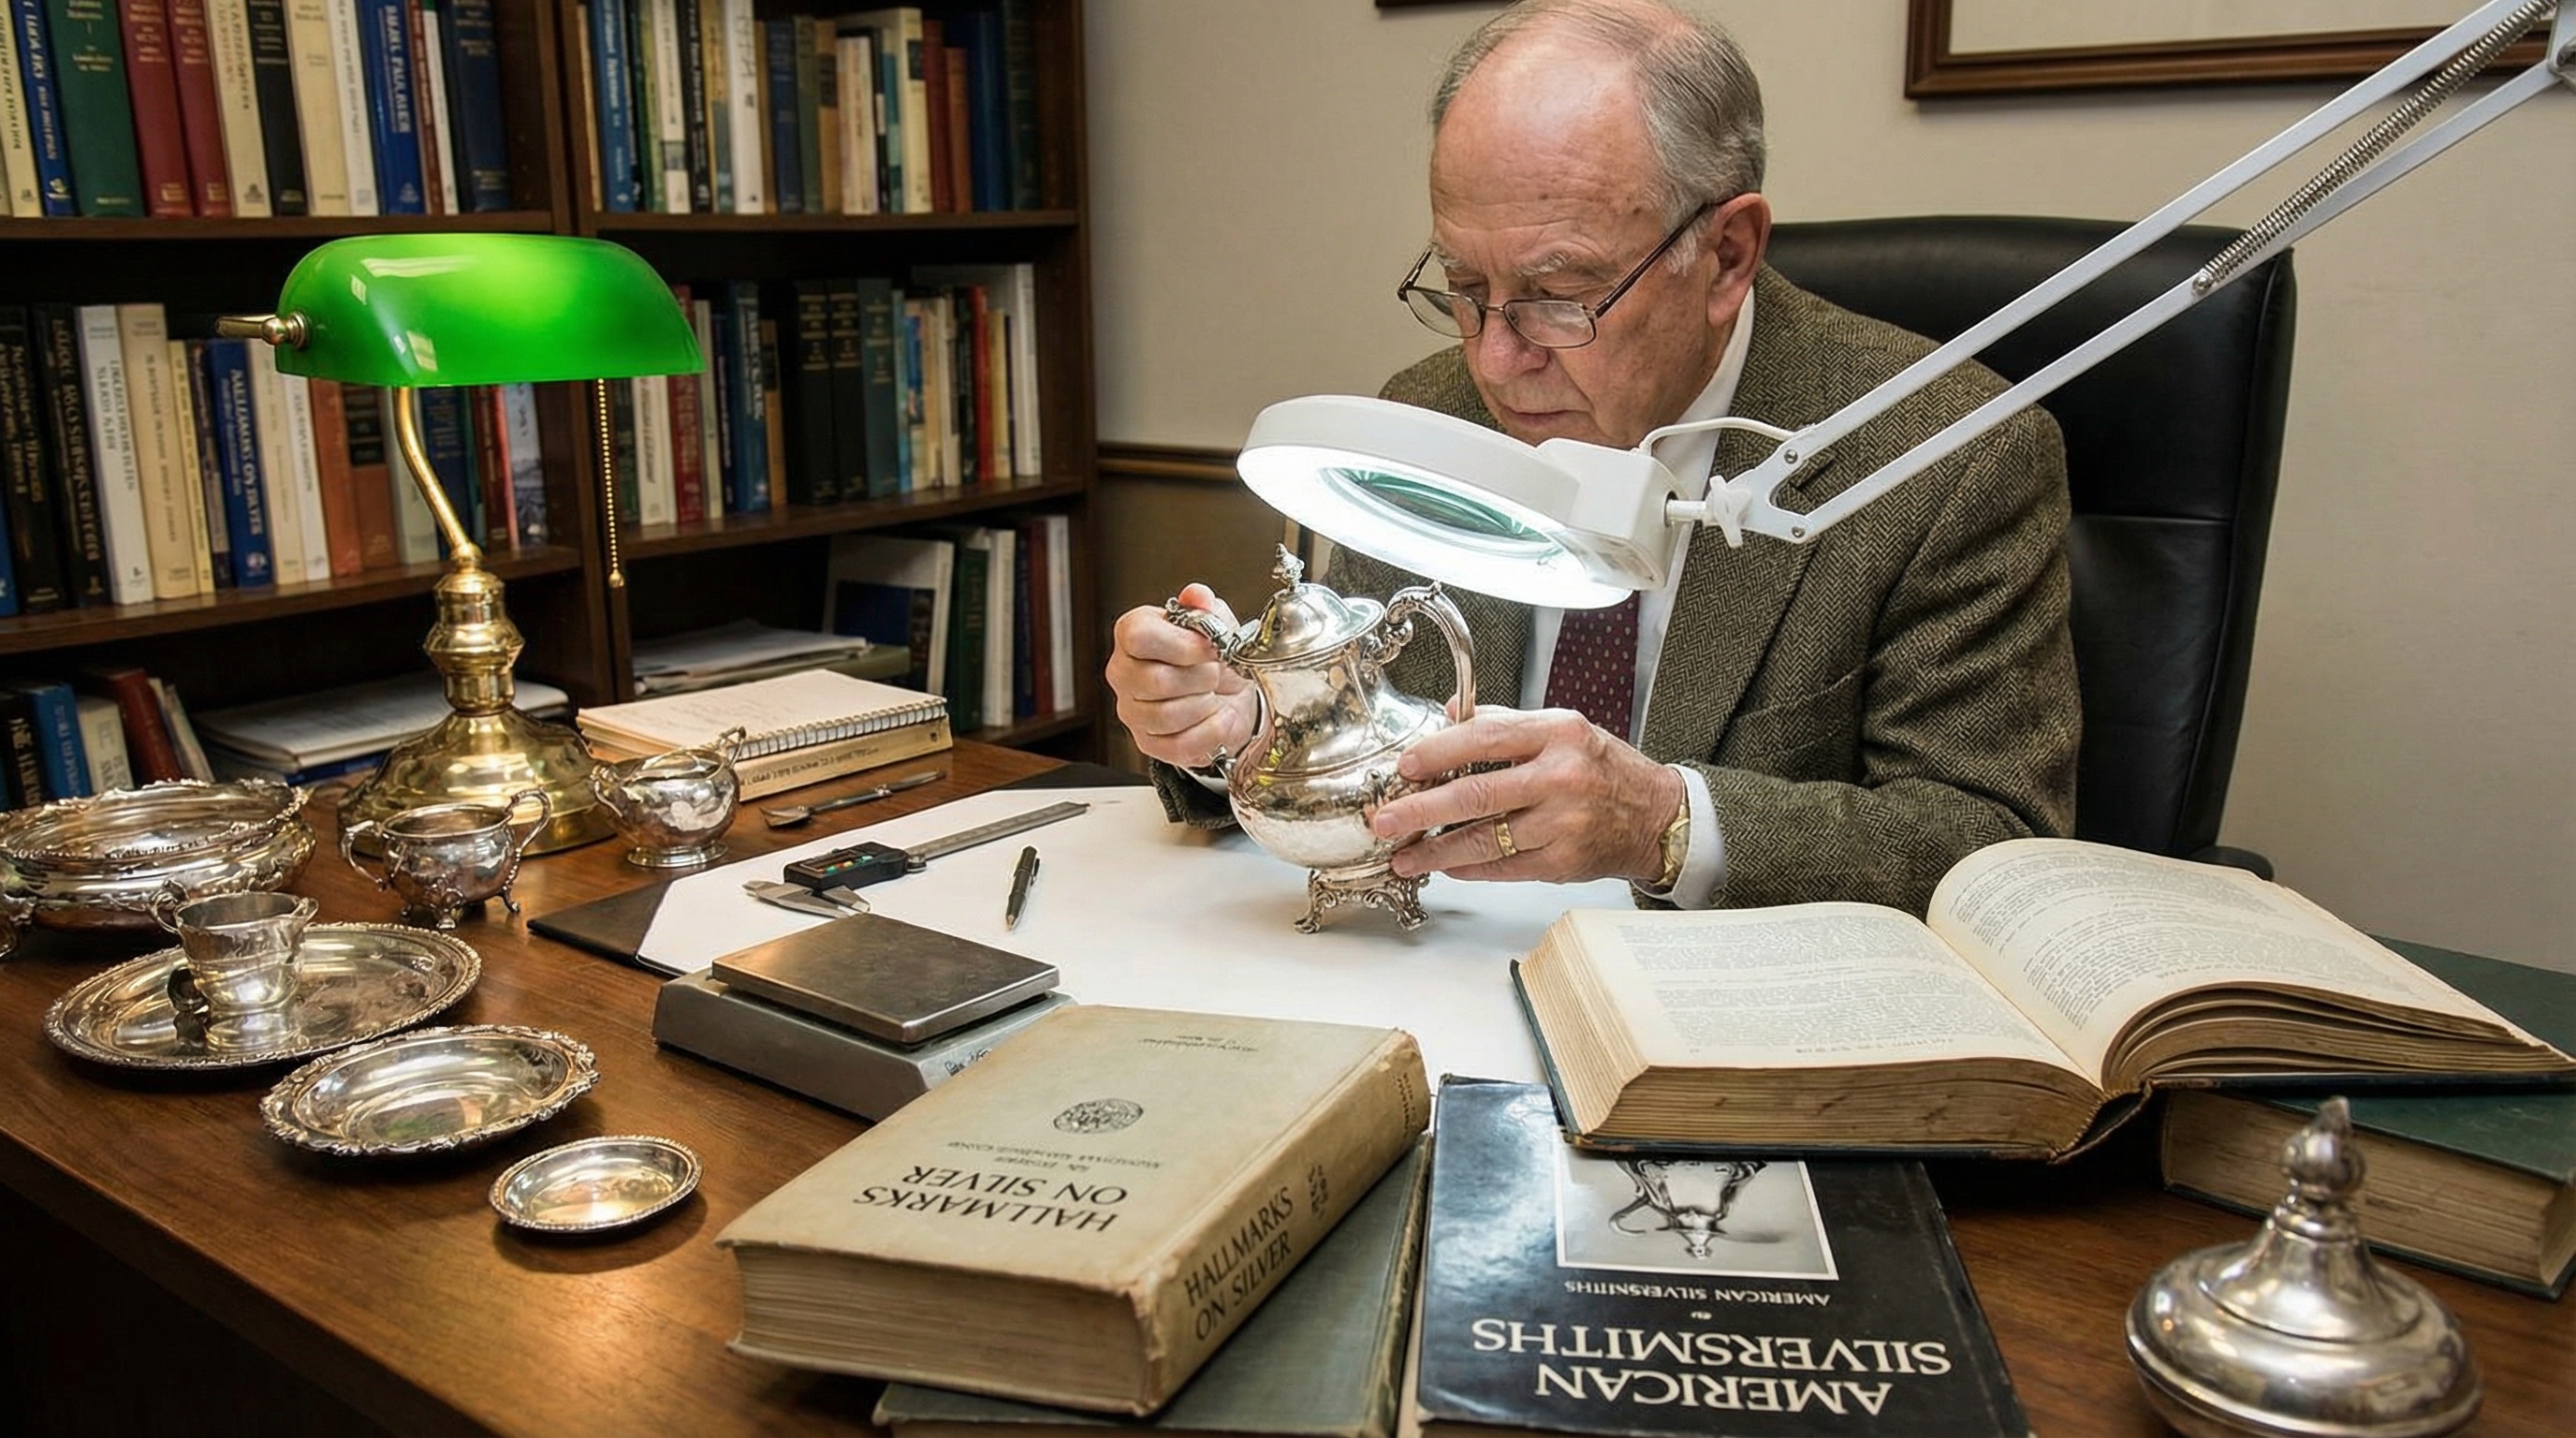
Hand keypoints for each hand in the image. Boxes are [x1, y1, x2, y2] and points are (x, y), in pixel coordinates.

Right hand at [1106, 584, 1260, 769]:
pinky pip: (1177, 744)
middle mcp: (1123, 672)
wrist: (1231, 694)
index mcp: (1132, 634)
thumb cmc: (1213, 657)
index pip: (1139, 638)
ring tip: (1214, 694)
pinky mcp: (1147, 743)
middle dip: (1200, 677)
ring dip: (1205, 705)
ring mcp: (1131, 711)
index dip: (1182, 644)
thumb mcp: (1216, 623)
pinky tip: (1219, 718)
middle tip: (1216, 672)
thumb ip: (1206, 607)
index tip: (1209, 647)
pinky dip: (1209, 732)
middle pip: (1156, 681)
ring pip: (1166, 715)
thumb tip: (1197, 596)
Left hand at [1370, 707, 1681, 885]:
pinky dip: (1470, 869)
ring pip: (1486, 840)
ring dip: (1436, 851)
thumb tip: (1452, 711)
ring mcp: (1563, 823)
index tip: (1404, 766)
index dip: (1438, 751)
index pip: (1485, 737)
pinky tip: (1446, 866)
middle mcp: (1561, 777)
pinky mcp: (1563, 861)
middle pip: (1477, 795)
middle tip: (1386, 821)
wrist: (1656, 815)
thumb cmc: (1603, 768)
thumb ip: (1506, 721)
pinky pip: (1504, 868)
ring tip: (1403, 856)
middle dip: (1421, 810)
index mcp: (1557, 734)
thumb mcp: (1563, 729)